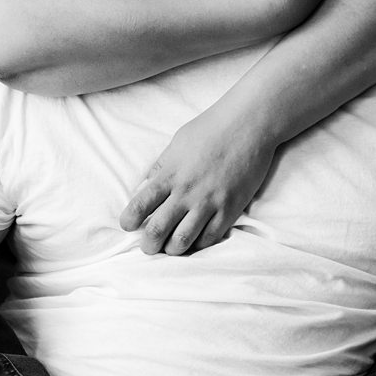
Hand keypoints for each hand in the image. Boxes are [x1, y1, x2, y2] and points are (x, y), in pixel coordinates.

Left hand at [119, 101, 275, 253]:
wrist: (247, 125)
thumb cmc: (210, 129)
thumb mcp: (176, 144)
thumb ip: (161, 168)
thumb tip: (145, 187)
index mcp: (169, 174)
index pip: (139, 206)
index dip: (128, 221)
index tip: (128, 225)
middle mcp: (186, 192)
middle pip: (157, 231)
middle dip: (148, 245)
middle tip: (148, 245)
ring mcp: (209, 203)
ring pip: (182, 242)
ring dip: (172, 250)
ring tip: (170, 247)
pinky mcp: (230, 209)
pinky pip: (210, 238)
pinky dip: (198, 244)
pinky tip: (195, 240)